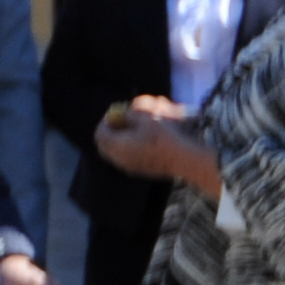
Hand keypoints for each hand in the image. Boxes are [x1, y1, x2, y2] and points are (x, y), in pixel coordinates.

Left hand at [93, 106, 219, 196]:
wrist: (184, 159)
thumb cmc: (164, 136)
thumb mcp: (146, 118)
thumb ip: (130, 114)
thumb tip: (123, 113)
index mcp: (117, 147)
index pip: (100, 134)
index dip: (106, 121)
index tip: (117, 113)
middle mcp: (120, 160)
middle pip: (105, 145)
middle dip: (111, 131)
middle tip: (122, 121)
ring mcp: (130, 167)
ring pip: (116, 153)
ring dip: (121, 140)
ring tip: (135, 129)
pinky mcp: (141, 171)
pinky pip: (128, 158)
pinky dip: (130, 148)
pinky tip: (145, 140)